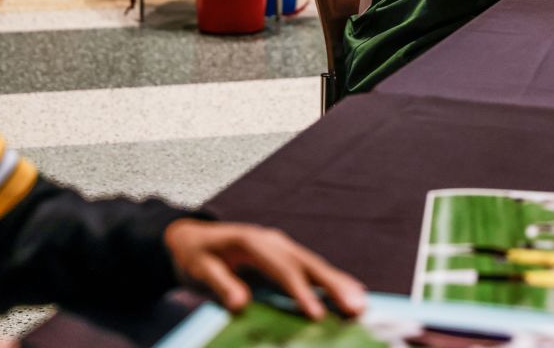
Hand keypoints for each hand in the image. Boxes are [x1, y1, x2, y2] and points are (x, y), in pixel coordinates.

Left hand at [163, 219, 366, 320]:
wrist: (192, 238)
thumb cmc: (196, 255)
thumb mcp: (199, 269)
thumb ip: (219, 284)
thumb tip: (240, 304)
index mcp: (253, 242)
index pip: (282, 269)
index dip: (300, 292)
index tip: (316, 315)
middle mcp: (274, 242)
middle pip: (308, 264)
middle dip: (333, 287)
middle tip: (356, 307)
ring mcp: (283, 247)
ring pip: (316, 266)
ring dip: (340, 284)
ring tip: (362, 304)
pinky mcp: (287, 257)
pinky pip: (313, 270)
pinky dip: (334, 281)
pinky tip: (352, 293)